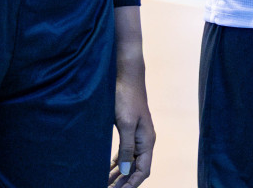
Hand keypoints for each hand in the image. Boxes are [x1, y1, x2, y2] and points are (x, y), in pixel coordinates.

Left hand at [107, 9, 153, 186]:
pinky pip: (125, 152)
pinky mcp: (129, 129)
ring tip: (105, 183)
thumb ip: (126, 148)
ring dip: (119, 174)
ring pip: (130, 162)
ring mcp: (137, 135)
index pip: (143, 171)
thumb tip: (126, 171)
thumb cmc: (125, 97)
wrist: (125, 75)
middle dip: (124, 182)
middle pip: (137, 169)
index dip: (131, 185)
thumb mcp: (125, 123)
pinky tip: (107, 168)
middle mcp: (144, 140)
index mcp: (147, 140)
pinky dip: (117, 163)